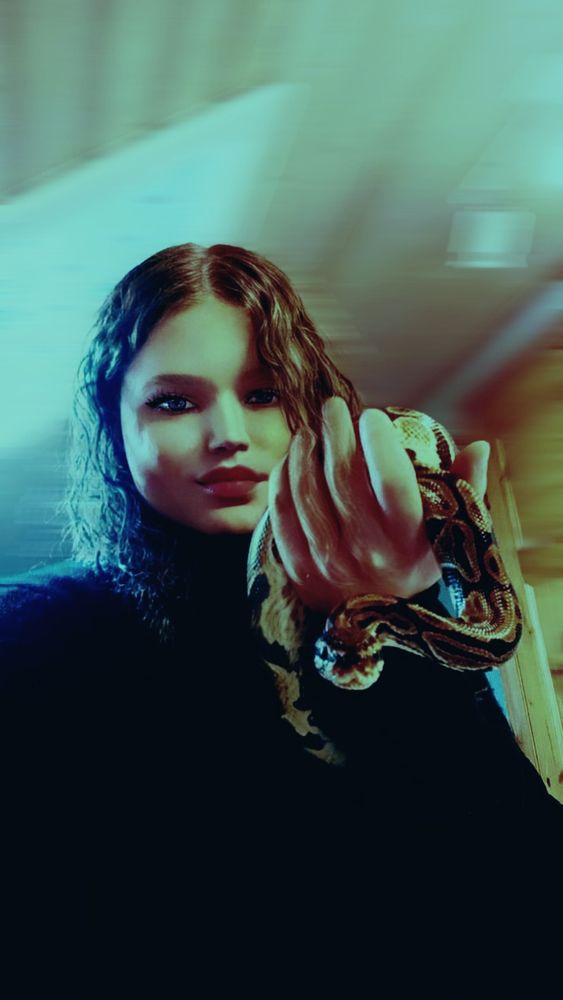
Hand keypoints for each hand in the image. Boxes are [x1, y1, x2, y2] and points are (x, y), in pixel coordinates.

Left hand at [268, 398, 489, 613]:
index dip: (379, 442)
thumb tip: (479, 446)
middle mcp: (367, 553)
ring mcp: (329, 563)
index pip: (392, 482)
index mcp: (409, 541)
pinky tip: (290, 462)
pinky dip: (283, 482)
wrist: (381, 625)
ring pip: (306, 491)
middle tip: (334, 408)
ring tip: (310, 432)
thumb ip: (466, 489)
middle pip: (343, 478)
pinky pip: (283, 515)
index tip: (372, 416)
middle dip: (336, 433)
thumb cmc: (416, 565)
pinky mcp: (299, 570)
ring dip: (304, 452)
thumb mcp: (449, 535)